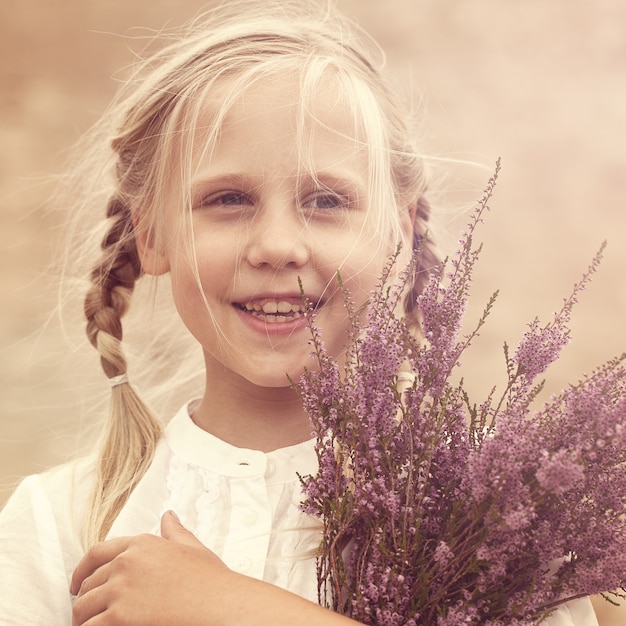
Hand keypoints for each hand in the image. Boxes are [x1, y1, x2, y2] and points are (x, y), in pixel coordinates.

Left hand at [71, 511, 229, 625]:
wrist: (218, 605)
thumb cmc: (209, 581)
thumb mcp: (192, 548)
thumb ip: (174, 532)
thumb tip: (168, 516)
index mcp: (141, 544)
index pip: (97, 553)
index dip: (81, 570)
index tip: (76, 585)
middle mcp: (126, 563)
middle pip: (88, 583)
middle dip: (85, 599)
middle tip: (89, 614)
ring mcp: (120, 590)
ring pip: (82, 608)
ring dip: (83, 620)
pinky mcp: (118, 617)